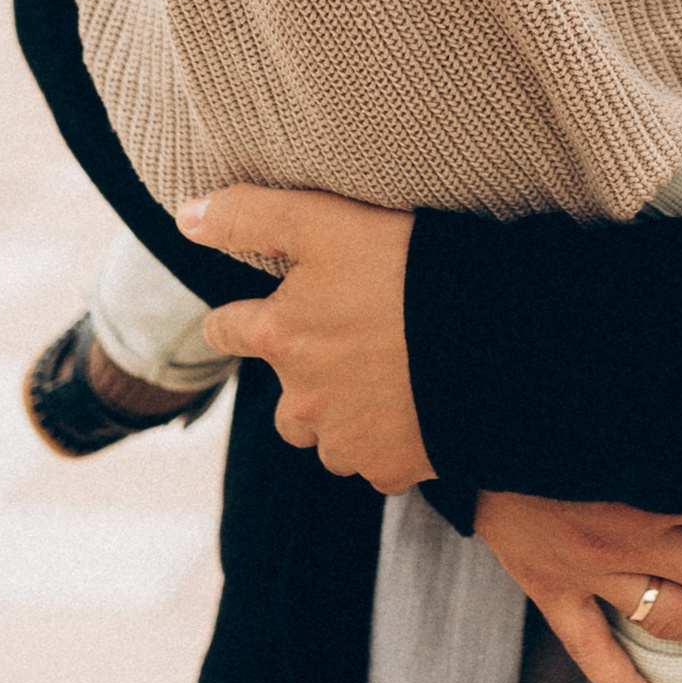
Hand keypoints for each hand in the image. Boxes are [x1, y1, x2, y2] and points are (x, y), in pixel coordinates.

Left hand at [179, 181, 433, 487]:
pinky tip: (418, 408)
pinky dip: (388, 442)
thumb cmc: (410, 268)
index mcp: (280, 335)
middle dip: (303, 379)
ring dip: (343, 416)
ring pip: (326, 436)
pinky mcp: (390, 467)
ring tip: (387, 378)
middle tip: (351, 343)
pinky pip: (375, 463)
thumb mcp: (325, 221)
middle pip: (280, 398)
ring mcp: (346, 440)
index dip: (243, 319)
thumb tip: (185, 218)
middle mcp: (301, 398)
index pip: (226, 330)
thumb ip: (250, 215)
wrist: (497, 336)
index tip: (263, 313)